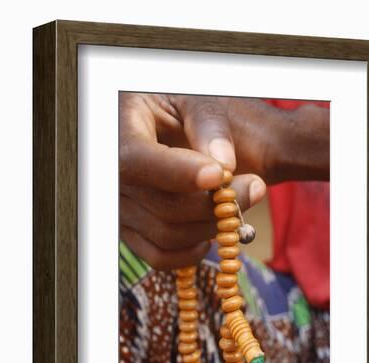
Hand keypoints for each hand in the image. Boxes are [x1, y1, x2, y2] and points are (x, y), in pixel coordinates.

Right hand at [119, 93, 265, 269]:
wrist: (168, 128)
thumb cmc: (181, 108)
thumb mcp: (195, 99)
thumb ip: (208, 123)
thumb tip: (223, 165)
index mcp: (121, 131)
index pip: (138, 160)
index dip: (178, 173)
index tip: (219, 175)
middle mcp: (113, 177)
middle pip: (163, 207)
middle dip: (215, 205)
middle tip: (255, 186)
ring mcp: (121, 209)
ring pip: (167, 235)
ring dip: (213, 227)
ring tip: (240, 204)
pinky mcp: (132, 232)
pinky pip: (160, 256)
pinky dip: (191, 252)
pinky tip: (211, 233)